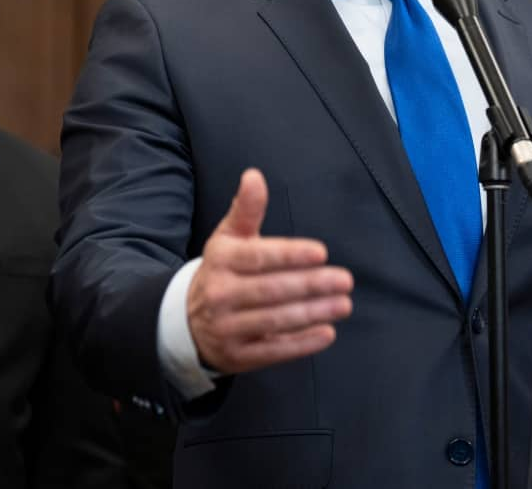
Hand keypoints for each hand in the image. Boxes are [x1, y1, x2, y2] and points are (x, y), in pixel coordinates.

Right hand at [187, 168, 353, 373]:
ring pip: (275, 321)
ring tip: (343, 304)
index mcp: (221, 260)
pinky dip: (302, 344)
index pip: (259, 257)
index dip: (291, 255)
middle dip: (311, 285)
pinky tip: (327, 333)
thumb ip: (246, 209)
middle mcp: (220, 294)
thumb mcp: (228, 238)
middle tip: (345, 280)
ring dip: (313, 313)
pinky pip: (273, 351)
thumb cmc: (222, 271)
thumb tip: (254, 175)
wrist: (187, 321)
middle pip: (271, 290)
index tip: (322, 252)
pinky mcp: (236, 356)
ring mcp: (227, 328)